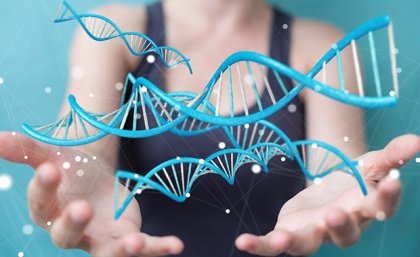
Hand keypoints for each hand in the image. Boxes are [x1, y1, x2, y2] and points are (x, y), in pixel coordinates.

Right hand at [0, 133, 183, 256]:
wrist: (95, 177)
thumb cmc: (70, 167)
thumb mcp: (53, 154)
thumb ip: (28, 149)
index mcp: (48, 209)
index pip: (40, 203)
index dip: (43, 187)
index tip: (50, 168)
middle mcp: (72, 230)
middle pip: (66, 235)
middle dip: (73, 224)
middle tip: (82, 208)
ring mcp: (100, 238)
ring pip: (106, 253)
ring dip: (120, 250)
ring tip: (133, 242)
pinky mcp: (125, 237)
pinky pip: (144, 247)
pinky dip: (158, 247)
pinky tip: (176, 245)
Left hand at [235, 134, 419, 255]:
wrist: (328, 192)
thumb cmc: (354, 180)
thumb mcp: (370, 163)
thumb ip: (390, 155)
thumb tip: (416, 140)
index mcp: (364, 209)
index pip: (380, 207)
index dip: (387, 196)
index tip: (392, 180)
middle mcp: (340, 226)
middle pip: (345, 234)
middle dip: (340, 226)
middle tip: (335, 213)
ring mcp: (313, 233)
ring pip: (308, 243)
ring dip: (297, 242)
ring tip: (283, 238)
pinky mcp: (289, 232)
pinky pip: (273, 244)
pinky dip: (260, 246)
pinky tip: (242, 242)